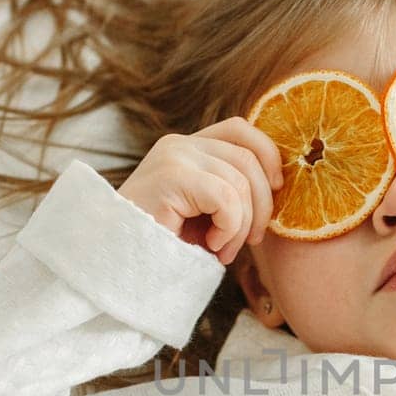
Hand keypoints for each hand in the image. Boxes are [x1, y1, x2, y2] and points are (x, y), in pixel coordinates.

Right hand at [117, 118, 284, 264]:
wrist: (115, 266)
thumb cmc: (163, 246)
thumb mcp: (205, 213)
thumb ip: (232, 191)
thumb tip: (280, 185)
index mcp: (187, 147)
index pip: (241, 129)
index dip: (268, 156)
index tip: (276, 191)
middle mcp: (179, 145)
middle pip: (249, 157)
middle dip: (261, 206)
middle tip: (249, 242)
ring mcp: (173, 157)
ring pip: (241, 182)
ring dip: (242, 226)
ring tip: (222, 249)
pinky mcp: (171, 177)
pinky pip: (227, 198)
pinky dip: (230, 228)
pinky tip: (211, 246)